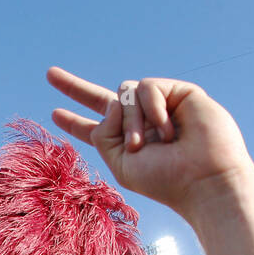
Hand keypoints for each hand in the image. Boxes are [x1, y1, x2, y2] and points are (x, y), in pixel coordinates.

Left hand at [47, 67, 253, 218]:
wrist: (204, 179)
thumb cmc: (167, 180)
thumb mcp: (122, 165)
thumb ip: (103, 135)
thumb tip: (111, 102)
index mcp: (126, 145)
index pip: (96, 129)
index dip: (75, 122)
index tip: (55, 114)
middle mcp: (141, 124)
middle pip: (104, 99)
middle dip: (75, 88)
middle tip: (49, 74)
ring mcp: (160, 107)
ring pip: (123, 94)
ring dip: (130, 121)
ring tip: (144, 144)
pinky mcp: (179, 92)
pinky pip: (147, 88)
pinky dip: (152, 110)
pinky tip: (169, 131)